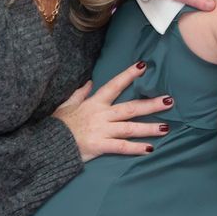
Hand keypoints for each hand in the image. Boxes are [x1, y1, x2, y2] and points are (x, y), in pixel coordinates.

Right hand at [52, 61, 172, 160]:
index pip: (115, 85)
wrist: (47, 144)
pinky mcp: (99, 146)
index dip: (129, 75)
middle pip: (130, 107)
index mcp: (94, 103)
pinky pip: (121, 147)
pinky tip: (150, 149)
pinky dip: (136, 148)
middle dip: (151, 104)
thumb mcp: (66, 105)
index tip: (144, 66)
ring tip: (166, 127)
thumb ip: (80, 94)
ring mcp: (101, 130)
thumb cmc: (57, 125)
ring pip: (130, 128)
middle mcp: (101, 115)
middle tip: (169, 100)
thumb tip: (89, 82)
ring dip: (149, 127)